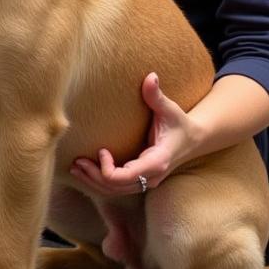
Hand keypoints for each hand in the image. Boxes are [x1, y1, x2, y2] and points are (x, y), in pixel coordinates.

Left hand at [70, 73, 198, 195]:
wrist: (193, 140)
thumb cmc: (179, 122)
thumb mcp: (169, 109)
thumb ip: (156, 95)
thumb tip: (151, 75)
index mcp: (158, 160)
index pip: (129, 176)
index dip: (109, 169)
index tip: (101, 150)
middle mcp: (153, 176)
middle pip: (118, 187)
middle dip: (95, 177)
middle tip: (76, 162)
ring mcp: (148, 181)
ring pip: (117, 192)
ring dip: (94, 182)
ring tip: (75, 168)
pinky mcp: (142, 181)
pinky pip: (119, 189)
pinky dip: (101, 184)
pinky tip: (86, 172)